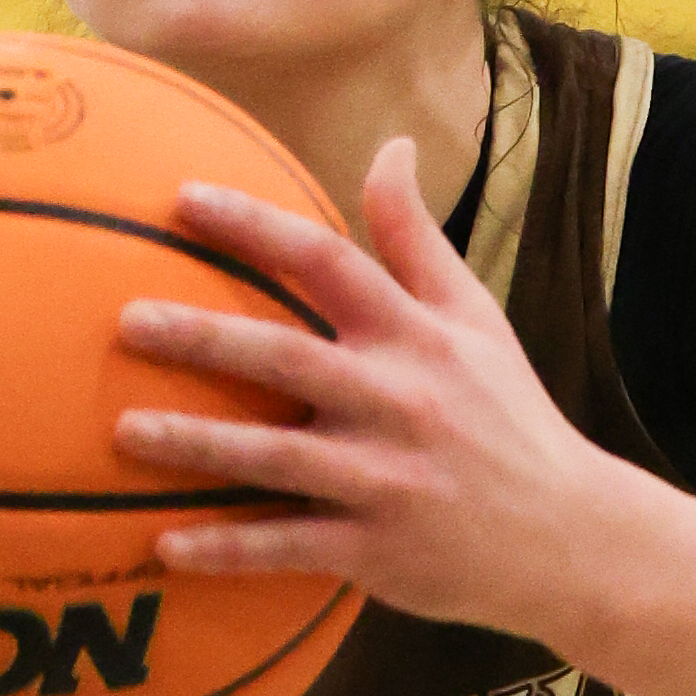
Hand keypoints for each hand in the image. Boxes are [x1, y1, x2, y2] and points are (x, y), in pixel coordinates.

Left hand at [114, 135, 615, 636]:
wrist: (573, 537)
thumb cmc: (508, 418)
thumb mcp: (475, 320)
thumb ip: (415, 239)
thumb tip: (392, 144)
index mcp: (417, 337)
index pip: (328, 261)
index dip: (255, 226)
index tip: (183, 199)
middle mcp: (399, 400)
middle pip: (287, 355)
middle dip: (204, 335)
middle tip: (126, 321)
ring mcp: (388, 480)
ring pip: (277, 456)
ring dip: (198, 444)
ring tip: (122, 431)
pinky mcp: (380, 551)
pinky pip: (290, 547)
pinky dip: (230, 548)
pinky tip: (164, 545)